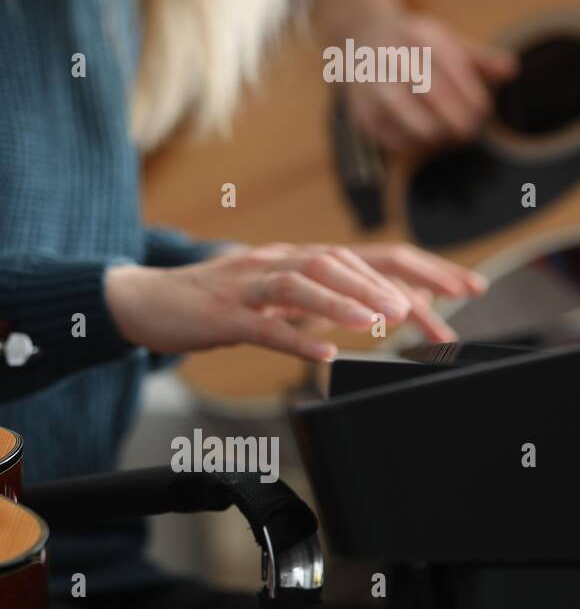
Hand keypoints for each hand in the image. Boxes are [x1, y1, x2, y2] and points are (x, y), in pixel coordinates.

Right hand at [105, 241, 485, 361]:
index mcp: (294, 259)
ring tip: (382, 322)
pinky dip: (295, 336)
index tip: (464, 288)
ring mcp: (246, 285)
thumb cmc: (210, 303)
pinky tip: (324, 352)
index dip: (420, 269)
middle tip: (434, 313)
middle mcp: (276, 262)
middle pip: (342, 261)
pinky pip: (262, 324)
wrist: (144, 301)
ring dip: (347, 301)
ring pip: (303, 282)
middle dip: (393, 286)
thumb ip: (317, 300)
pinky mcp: (221, 314)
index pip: (367, 256)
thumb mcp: (272, 299)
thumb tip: (369, 308)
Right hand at [334, 11, 516, 150]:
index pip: (452, 65)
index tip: (483, 111)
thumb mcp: (447, 41)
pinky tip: (426, 138)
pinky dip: (415, 143)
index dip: (471, 94)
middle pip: (431, 91)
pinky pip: (394, 138)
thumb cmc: (416, 48)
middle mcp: (391, 57)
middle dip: (457, 117)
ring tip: (450, 135)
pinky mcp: (362, 113)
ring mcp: (372, 85)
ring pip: (410, 118)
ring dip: (437, 133)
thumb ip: (481, 58)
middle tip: (470, 131)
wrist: (360, 41)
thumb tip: (510, 70)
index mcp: (418, 34)